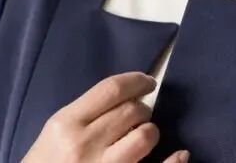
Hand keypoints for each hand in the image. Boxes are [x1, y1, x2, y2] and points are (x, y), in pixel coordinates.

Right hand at [21, 71, 189, 161]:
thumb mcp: (56, 131)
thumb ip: (86, 112)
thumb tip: (128, 94)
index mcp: (66, 123)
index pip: (112, 89)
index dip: (137, 80)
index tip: (148, 82)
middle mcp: (84, 145)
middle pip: (131, 110)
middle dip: (143, 108)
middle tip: (140, 113)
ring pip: (145, 136)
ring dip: (150, 131)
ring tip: (142, 136)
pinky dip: (172, 162)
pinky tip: (179, 154)